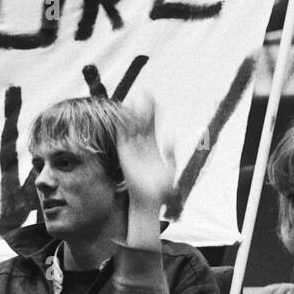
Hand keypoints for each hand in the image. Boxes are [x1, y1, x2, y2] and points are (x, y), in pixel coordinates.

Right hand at [114, 93, 173, 211]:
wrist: (149, 199)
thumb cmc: (161, 188)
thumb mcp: (170, 168)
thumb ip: (170, 154)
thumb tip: (171, 138)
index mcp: (152, 147)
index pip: (151, 125)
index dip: (152, 112)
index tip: (154, 99)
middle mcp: (141, 146)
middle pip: (141, 123)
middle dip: (143, 108)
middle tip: (145, 93)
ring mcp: (132, 149)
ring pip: (131, 128)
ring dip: (131, 115)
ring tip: (133, 100)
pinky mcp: (124, 154)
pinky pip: (122, 137)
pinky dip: (122, 127)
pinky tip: (124, 116)